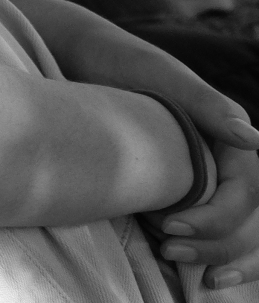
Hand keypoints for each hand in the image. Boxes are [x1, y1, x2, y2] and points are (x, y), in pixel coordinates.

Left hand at [50, 17, 258, 284]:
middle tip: (170, 250)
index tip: (170, 226)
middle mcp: (225, 162)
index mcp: (230, 138)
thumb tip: (252, 139)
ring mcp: (205, 179)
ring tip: (171, 257)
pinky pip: (204, 230)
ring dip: (213, 254)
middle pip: (246, 220)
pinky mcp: (178, 191)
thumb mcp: (162, 77)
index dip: (218, 218)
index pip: (247, 193)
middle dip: (217, 244)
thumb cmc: (121, 62)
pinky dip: (203, 252)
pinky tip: (176, 265)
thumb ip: (208, 106)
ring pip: (233, 232)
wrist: (82, 59)